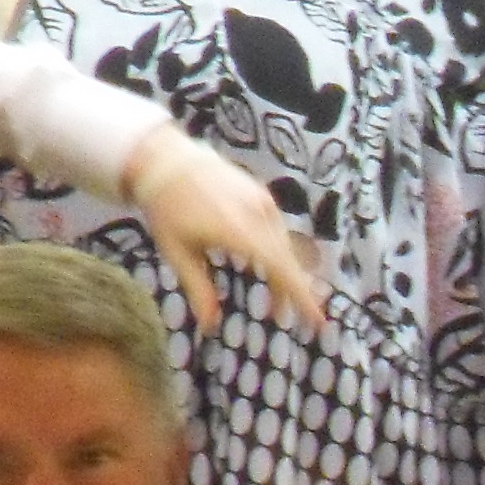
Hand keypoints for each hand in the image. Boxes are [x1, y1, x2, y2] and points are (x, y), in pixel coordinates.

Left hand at [125, 125, 328, 331]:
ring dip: (282, 272)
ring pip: (283, 245)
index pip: (281, 270)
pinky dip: (276, 251)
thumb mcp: (178, 253)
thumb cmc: (167, 209)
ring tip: (275, 298)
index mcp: (239, 232)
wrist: (165, 159)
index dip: (302, 297)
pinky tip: (265, 263)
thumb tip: (210, 326)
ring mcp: (262, 201)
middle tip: (288, 316)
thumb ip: (199, 289)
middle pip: (287, 260)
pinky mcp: (260, 193)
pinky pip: (276, 228)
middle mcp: (258, 215)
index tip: (318, 321)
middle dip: (293, 291)